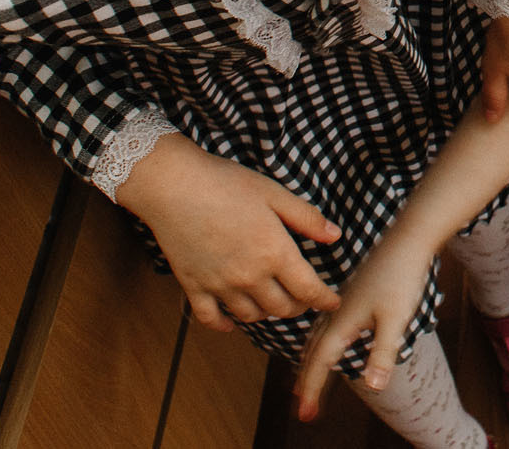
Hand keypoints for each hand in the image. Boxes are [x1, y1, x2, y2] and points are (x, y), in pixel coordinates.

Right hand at [115, 135, 341, 331]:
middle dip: (297, 307)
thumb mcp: (274, 193)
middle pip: (281, 308)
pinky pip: (211, 318)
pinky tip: (231, 321)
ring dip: (265, 313)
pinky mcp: (193, 286)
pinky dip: (224, 324)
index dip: (324, 299)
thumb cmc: (226, 183)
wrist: (174, 185)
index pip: (308, 290)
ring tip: (271, 302)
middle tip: (302, 298)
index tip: (332, 302)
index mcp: (274, 253)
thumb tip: (335, 236)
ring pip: (250, 316)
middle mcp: (249, 276)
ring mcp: (220, 285)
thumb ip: (306, 218)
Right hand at [294, 233, 437, 419]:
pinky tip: (326, 339)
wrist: (407, 239)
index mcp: (343, 320)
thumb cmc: (403, 276)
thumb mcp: (396, 319)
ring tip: (304, 379)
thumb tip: (373, 387)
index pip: (320, 362)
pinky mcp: (350, 292)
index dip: (311, 389)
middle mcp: (336, 310)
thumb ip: (383, 353)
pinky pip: (324, 322)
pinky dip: (318, 340)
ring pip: (316, 336)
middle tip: (301, 407)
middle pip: (313, 351)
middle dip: (305, 380)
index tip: (304, 414)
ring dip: (309, 360)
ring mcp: (342, 300)